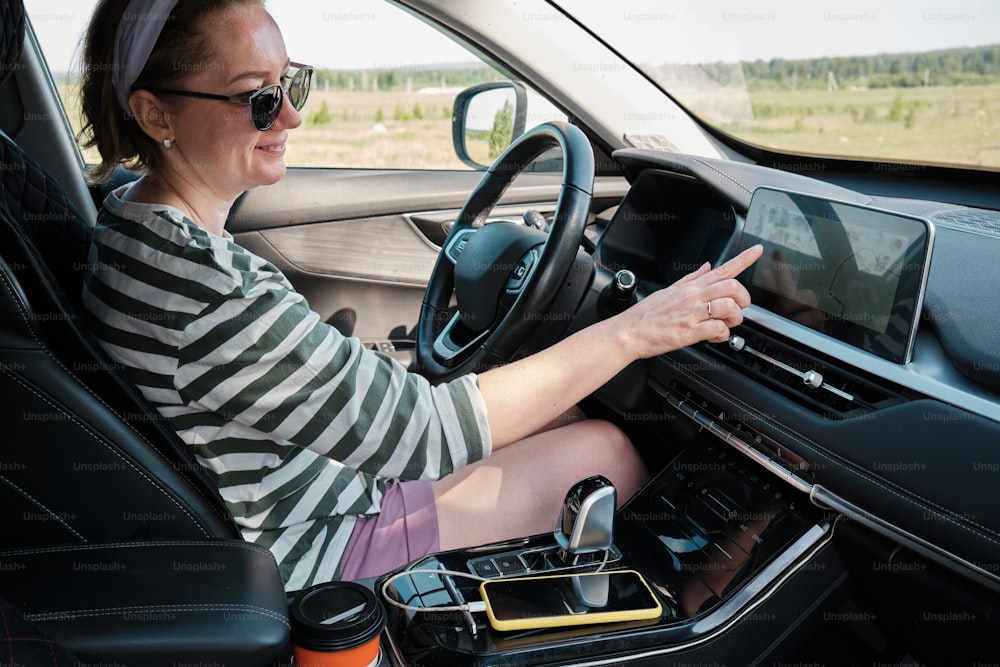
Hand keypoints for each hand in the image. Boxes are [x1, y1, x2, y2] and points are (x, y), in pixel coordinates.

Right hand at [615, 244, 763, 358]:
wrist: (630, 331)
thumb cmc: (646, 314)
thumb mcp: (669, 290)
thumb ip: (691, 278)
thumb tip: (706, 266)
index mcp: (691, 287)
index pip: (722, 268)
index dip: (744, 258)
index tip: (757, 250)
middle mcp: (693, 297)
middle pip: (732, 287)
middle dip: (743, 299)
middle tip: (738, 309)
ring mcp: (692, 313)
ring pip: (728, 306)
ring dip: (734, 318)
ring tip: (726, 325)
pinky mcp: (689, 331)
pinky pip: (718, 328)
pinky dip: (722, 334)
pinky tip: (714, 336)